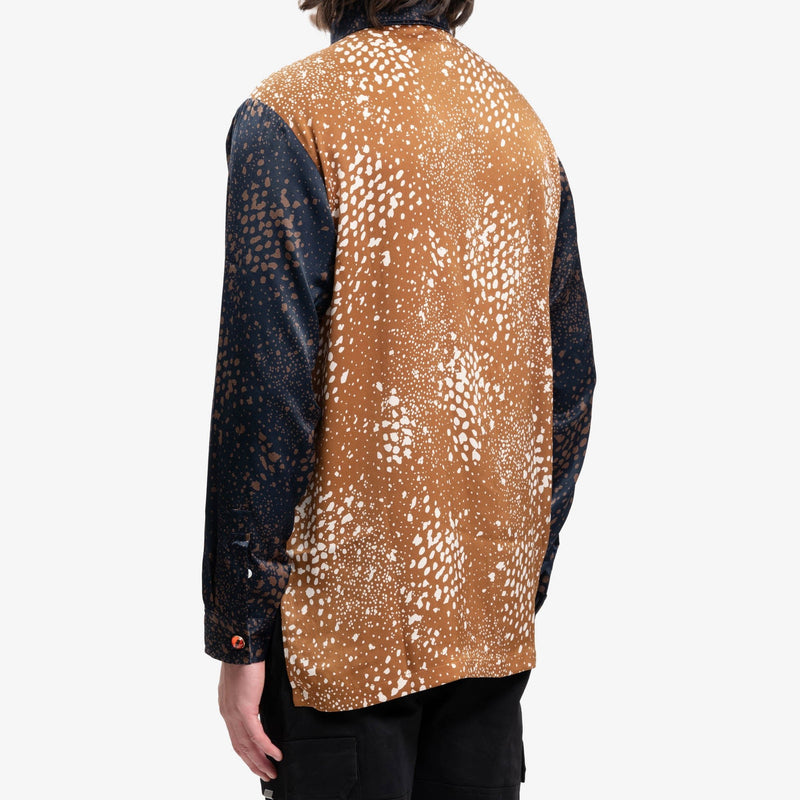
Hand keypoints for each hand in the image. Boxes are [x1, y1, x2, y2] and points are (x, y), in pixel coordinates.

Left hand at [218, 660, 282, 780]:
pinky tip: (276, 755)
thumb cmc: (245, 658)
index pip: (237, 737)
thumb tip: (259, 702)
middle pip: (241, 747)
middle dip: (254, 763)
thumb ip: (249, 695)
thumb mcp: (246, 681)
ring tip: (272, 771)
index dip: (247, 754)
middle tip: (267, 774)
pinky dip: (266, 747)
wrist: (240, 647)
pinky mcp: (244, 709)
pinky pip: (256, 735)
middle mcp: (228, 714)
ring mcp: (234, 713)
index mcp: (228, 707)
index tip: (258, 763)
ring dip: (260, 761)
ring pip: (247, 746)